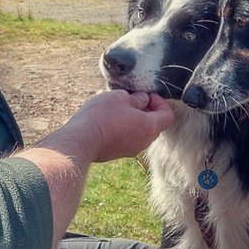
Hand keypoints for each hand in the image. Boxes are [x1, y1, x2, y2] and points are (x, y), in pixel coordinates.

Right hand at [20, 89, 174, 245]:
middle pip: (154, 123)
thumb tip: (142, 100)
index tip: (147, 95)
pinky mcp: (118, 153)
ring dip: (132, 117)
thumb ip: (136, 98)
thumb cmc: (102, 116)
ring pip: (139, 130)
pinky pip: (126, 137)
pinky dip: (122, 126)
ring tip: (115, 105)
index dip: (160, 101)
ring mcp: (131, 149)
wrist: (81, 140)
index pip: (167, 115)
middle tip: (131, 98)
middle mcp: (144, 141)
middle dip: (145, 108)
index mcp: (150, 127)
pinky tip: (106, 116)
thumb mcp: (120, 97)